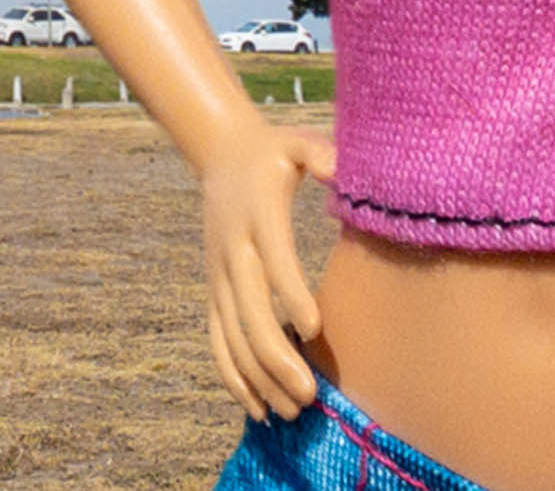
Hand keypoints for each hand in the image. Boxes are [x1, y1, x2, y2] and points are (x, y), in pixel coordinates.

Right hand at [200, 120, 337, 423]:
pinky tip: (257, 408)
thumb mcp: (295, 143)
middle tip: (310, 394)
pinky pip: (217, 341)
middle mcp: (233, 251)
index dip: (290, 294)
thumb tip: (340, 167)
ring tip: (293, 411)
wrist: (220, 156)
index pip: (273, 260)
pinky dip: (232, 377)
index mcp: (258, 216)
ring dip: (258, 378)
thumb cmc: (272, 153)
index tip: (315, 327)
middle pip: (249, 312)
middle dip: (277, 357)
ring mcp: (219, 276)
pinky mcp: (214, 291)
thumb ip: (319, 153)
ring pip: (231, 337)